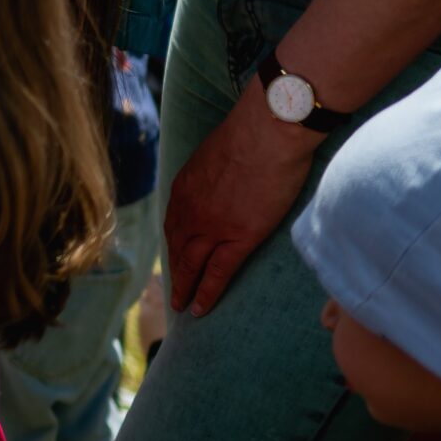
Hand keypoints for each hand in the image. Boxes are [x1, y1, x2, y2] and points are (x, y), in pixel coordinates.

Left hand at [162, 82, 319, 318]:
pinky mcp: (239, 237)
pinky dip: (207, 292)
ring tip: (182, 307)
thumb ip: (215, 171)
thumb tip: (225, 176)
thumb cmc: (253, 134)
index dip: (174, 243)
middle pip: (177, 247)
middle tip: (172, 291)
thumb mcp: (218, 153)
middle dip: (174, 270)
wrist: (267, 132)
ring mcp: (212, 225)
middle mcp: (191, 209)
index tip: (174, 257)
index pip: (174, 223)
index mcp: (185, 187)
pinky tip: (201, 309)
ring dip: (185, 287)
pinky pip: (218, 272)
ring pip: (191, 264)